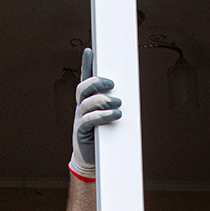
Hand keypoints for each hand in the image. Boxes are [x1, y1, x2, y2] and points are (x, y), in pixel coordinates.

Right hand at [69, 47, 120, 179]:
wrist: (93, 159)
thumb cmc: (104, 135)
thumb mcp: (110, 116)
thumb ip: (115, 104)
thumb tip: (129, 93)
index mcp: (87, 100)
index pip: (85, 79)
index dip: (85, 65)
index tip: (89, 51)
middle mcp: (81, 107)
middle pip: (83, 88)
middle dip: (96, 82)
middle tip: (112, 84)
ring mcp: (79, 119)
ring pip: (86, 103)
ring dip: (103, 100)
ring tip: (118, 103)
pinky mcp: (81, 131)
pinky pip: (88, 120)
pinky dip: (102, 115)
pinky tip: (114, 115)